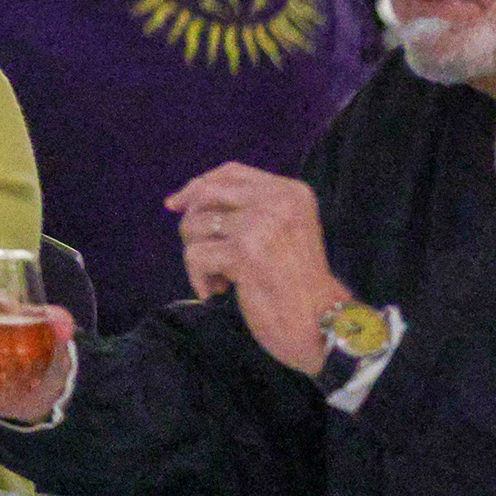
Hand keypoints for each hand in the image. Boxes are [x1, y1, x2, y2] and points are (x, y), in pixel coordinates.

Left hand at [168, 164, 344, 375]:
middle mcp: (278, 201)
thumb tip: (177, 201)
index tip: (175, 205)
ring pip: (194, 225)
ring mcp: (261, 225)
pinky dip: (199, 278)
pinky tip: (219, 292)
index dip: (197, 186)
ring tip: (222, 277)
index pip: (230, 172)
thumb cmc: (293, 283)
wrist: (320, 323)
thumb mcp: (276, 232)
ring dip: (198, 256)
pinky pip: (195, 256)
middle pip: (206, 194)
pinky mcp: (245, 253)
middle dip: (192, 224)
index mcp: (290, 192)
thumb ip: (240, 209)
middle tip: (201, 252)